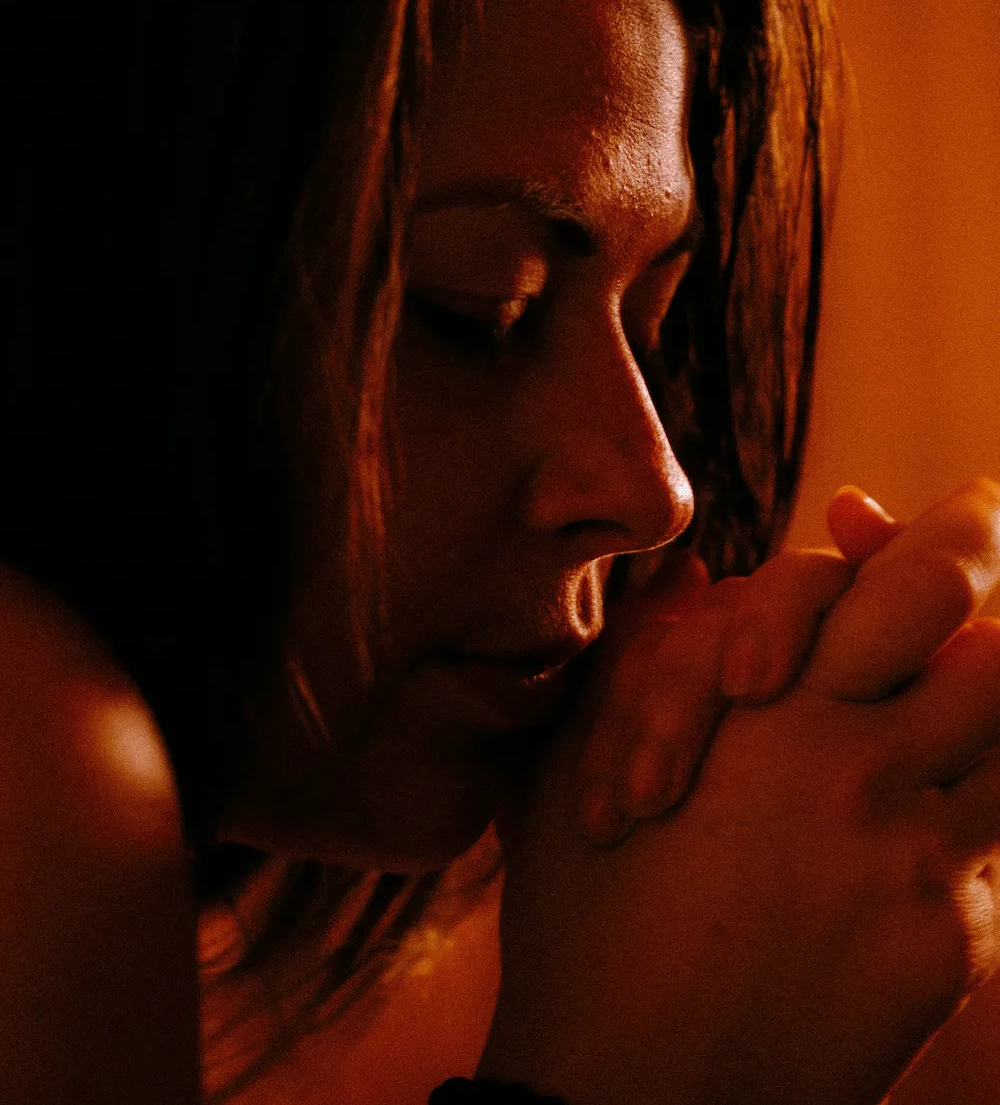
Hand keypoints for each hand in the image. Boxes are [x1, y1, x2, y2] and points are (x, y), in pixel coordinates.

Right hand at [483, 481, 999, 1104]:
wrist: (626, 1096)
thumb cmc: (582, 926)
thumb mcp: (578, 764)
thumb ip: (647, 657)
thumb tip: (700, 577)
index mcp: (766, 708)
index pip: (897, 578)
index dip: (933, 535)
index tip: (900, 528)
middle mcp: (861, 766)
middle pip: (988, 648)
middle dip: (979, 597)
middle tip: (958, 578)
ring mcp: (919, 859)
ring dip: (975, 716)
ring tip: (922, 718)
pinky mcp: (948, 944)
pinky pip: (990, 851)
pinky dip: (955, 824)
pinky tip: (883, 849)